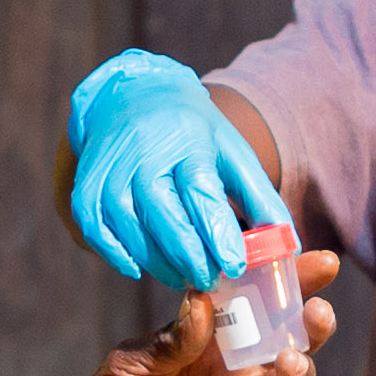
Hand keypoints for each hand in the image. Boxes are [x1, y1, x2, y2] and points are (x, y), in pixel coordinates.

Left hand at [0, 254, 337, 375]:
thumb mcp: (132, 362)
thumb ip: (173, 338)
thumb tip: (205, 295)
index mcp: (208, 337)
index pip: (255, 301)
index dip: (288, 280)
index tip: (319, 260)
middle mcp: (230, 368)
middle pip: (285, 339)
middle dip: (309, 321)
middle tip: (318, 309)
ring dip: (299, 366)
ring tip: (290, 357)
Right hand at [65, 50, 286, 293]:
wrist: (131, 94)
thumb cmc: (191, 131)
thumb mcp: (232, 151)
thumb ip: (260, 197)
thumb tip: (289, 245)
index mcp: (188, 141)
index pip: (202, 192)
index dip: (217, 234)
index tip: (235, 266)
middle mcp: (144, 153)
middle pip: (164, 216)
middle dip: (190, 256)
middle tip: (210, 281)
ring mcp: (111, 169)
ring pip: (130, 228)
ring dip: (157, 262)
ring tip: (182, 277)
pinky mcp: (86, 185)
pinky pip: (96, 229)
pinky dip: (116, 254)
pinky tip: (138, 268)